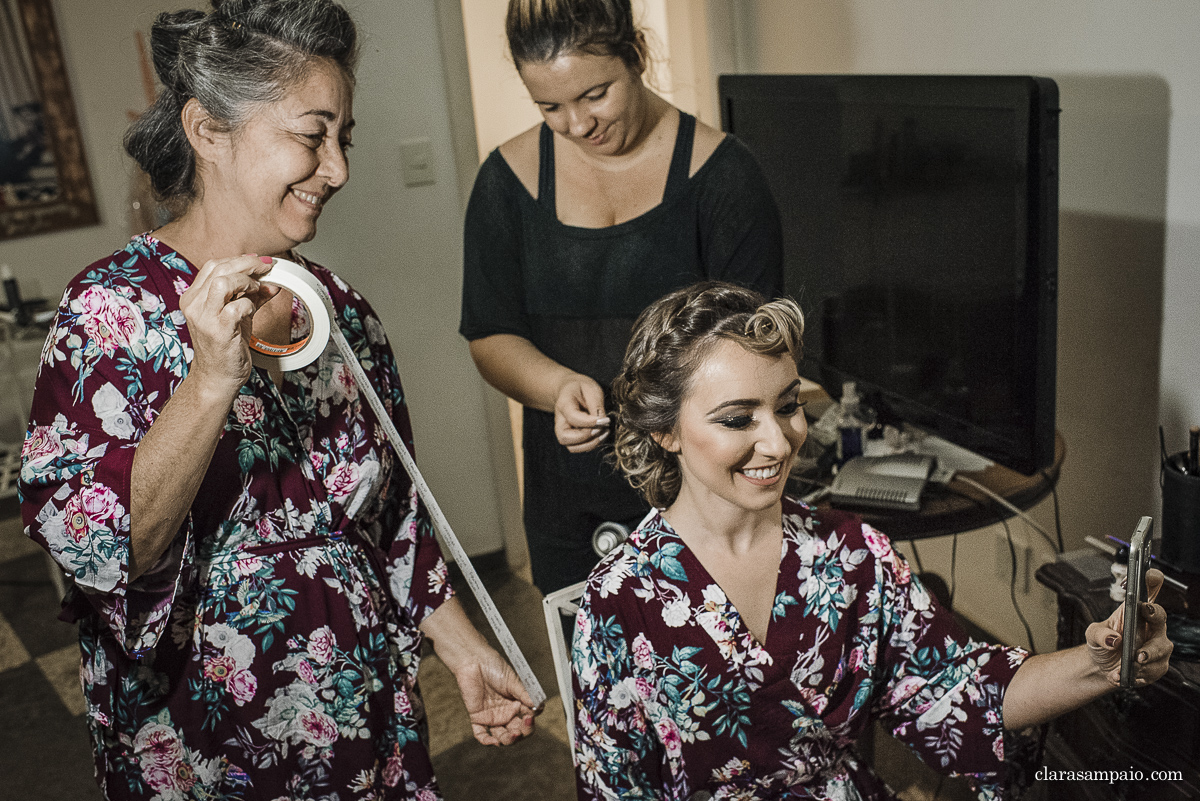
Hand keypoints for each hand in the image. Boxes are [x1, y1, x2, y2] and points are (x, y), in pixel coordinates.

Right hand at [179, 254, 278, 395]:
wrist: (217, 377)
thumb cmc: (225, 346)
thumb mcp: (237, 315)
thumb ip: (252, 296)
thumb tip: (272, 282)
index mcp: (193, 297)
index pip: (213, 265)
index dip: (238, 259)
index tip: (259, 261)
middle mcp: (194, 305)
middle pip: (218, 268)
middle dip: (247, 264)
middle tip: (266, 267)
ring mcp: (204, 318)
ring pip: (223, 282)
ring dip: (246, 281)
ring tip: (257, 290)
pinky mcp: (218, 330)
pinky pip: (236, 307)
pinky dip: (249, 304)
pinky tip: (251, 311)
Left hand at [452, 646, 538, 745]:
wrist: (474, 660)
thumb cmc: (493, 666)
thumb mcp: (512, 680)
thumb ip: (524, 694)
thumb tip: (538, 705)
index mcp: (517, 703)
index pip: (528, 719)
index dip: (531, 720)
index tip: (531, 714)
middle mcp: (507, 712)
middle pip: (518, 731)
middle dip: (523, 732)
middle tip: (524, 725)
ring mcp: (493, 716)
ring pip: (503, 736)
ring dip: (509, 740)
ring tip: (513, 735)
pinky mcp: (478, 717)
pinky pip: (482, 734)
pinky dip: (487, 741)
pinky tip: (493, 741)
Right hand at [554, 373, 609, 452]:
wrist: (570, 391)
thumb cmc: (581, 389)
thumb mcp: (591, 389)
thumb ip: (596, 405)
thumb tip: (603, 421)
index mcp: (563, 404)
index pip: (573, 418)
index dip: (590, 422)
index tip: (606, 420)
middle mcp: (560, 421)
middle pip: (565, 438)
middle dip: (587, 436)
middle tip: (603, 428)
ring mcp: (563, 432)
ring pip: (572, 447)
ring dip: (591, 444)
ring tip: (604, 432)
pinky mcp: (571, 438)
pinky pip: (579, 448)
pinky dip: (591, 445)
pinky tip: (601, 434)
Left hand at [1085, 568, 1172, 686]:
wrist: (1102, 666)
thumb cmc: (1102, 643)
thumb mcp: (1092, 634)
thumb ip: (1099, 634)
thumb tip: (1114, 639)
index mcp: (1136, 611)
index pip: (1149, 590)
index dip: (1152, 580)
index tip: (1148, 577)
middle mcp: (1150, 626)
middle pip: (1161, 618)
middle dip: (1154, 622)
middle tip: (1142, 623)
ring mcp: (1157, 645)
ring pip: (1162, 648)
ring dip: (1146, 657)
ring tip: (1132, 663)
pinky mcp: (1158, 665)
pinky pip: (1155, 669)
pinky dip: (1140, 674)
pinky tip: (1125, 674)